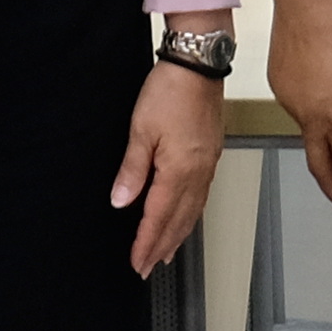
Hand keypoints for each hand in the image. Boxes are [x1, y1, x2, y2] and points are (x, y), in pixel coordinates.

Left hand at [110, 65, 225, 277]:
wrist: (198, 63)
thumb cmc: (171, 90)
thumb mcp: (141, 129)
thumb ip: (132, 170)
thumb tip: (121, 201)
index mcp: (179, 170)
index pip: (159, 216)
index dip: (146, 242)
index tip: (137, 262)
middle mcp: (198, 173)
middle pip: (179, 220)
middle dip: (162, 246)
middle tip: (149, 267)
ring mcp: (207, 164)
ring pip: (193, 210)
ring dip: (178, 234)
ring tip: (167, 252)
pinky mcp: (211, 154)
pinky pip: (202, 195)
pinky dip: (191, 214)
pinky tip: (186, 216)